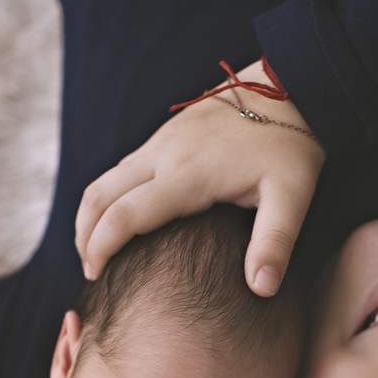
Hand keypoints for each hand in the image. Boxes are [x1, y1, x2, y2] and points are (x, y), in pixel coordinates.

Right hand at [74, 60, 325, 296]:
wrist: (289, 86)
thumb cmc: (292, 145)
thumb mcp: (292, 197)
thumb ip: (275, 243)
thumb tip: (263, 291)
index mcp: (187, 175)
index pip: (124, 216)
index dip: (102, 250)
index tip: (96, 278)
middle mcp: (164, 155)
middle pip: (99, 196)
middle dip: (85, 237)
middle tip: (91, 272)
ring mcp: (162, 141)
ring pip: (105, 179)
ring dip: (91, 216)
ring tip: (97, 250)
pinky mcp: (167, 134)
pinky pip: (122, 168)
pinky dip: (108, 197)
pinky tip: (123, 219)